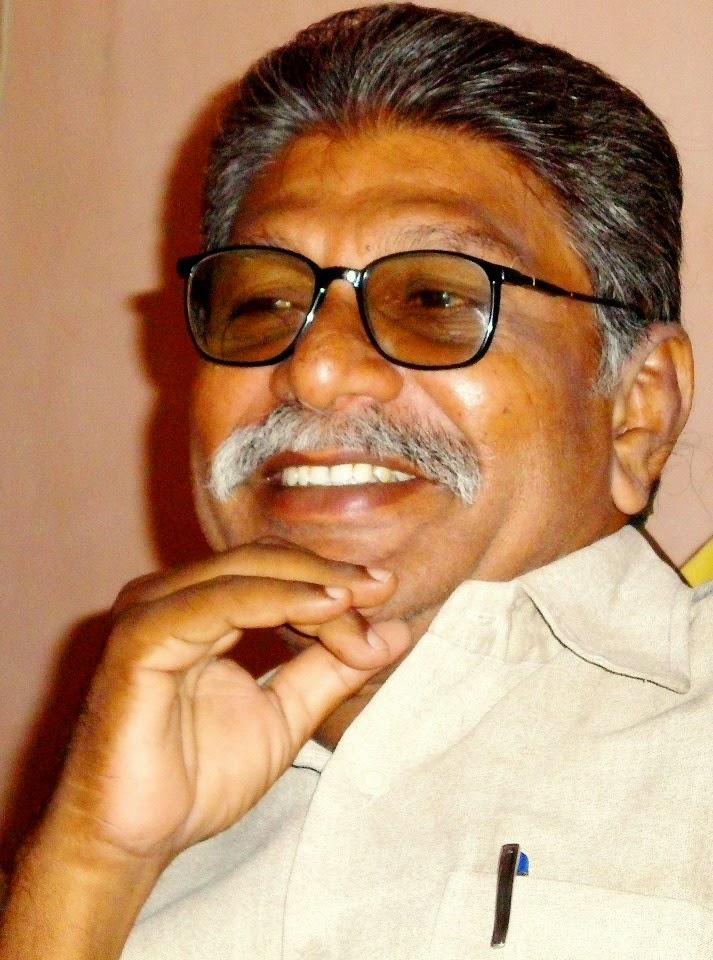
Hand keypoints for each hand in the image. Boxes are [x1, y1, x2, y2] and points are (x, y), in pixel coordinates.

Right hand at [45, 545, 411, 870]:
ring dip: (312, 586)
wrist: (135, 840)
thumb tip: (394, 632)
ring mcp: (150, 613)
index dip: (332, 580)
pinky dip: (276, 599)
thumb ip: (333, 670)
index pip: (275, 570)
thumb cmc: (197, 778)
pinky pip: (217, 604)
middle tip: (383, 590)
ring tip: (360, 604)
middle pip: (263, 559)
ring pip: (245, 571)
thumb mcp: (286, 714)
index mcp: (198, 608)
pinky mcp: (139, 639)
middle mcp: (171, 598)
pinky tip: (325, 607)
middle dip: (329, 575)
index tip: (388, 600)